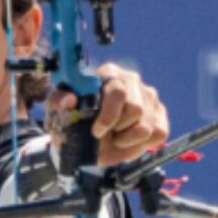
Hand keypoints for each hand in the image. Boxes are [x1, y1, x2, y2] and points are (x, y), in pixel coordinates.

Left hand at [46, 63, 168, 165]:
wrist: (85, 141)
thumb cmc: (74, 121)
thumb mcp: (58, 112)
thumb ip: (58, 102)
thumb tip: (70, 98)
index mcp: (107, 73)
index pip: (118, 92)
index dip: (109, 116)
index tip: (96, 132)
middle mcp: (131, 80)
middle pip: (136, 109)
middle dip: (118, 129)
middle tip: (105, 134)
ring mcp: (149, 96)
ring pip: (147, 126)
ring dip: (127, 140)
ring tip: (115, 137)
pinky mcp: (160, 114)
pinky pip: (159, 133)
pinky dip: (141, 144)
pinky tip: (128, 141)